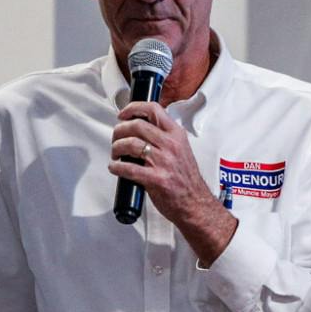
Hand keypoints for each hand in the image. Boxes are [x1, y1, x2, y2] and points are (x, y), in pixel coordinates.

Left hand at [108, 101, 235, 264]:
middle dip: (120, 130)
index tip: (123, 114)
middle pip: (137, 125)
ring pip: (130, 144)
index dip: (133, 108)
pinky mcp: (155, 179)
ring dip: (116, 148)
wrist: (195, 203)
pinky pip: (128, 168)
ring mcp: (163, 162)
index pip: (153, 109)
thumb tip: (140, 129)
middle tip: (116, 137)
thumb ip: (164, 137)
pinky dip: (116, 166)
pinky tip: (115, 167)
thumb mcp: (181, 149)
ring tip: (115, 154)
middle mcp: (170, 145)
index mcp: (176, 135)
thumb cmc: (186, 179)